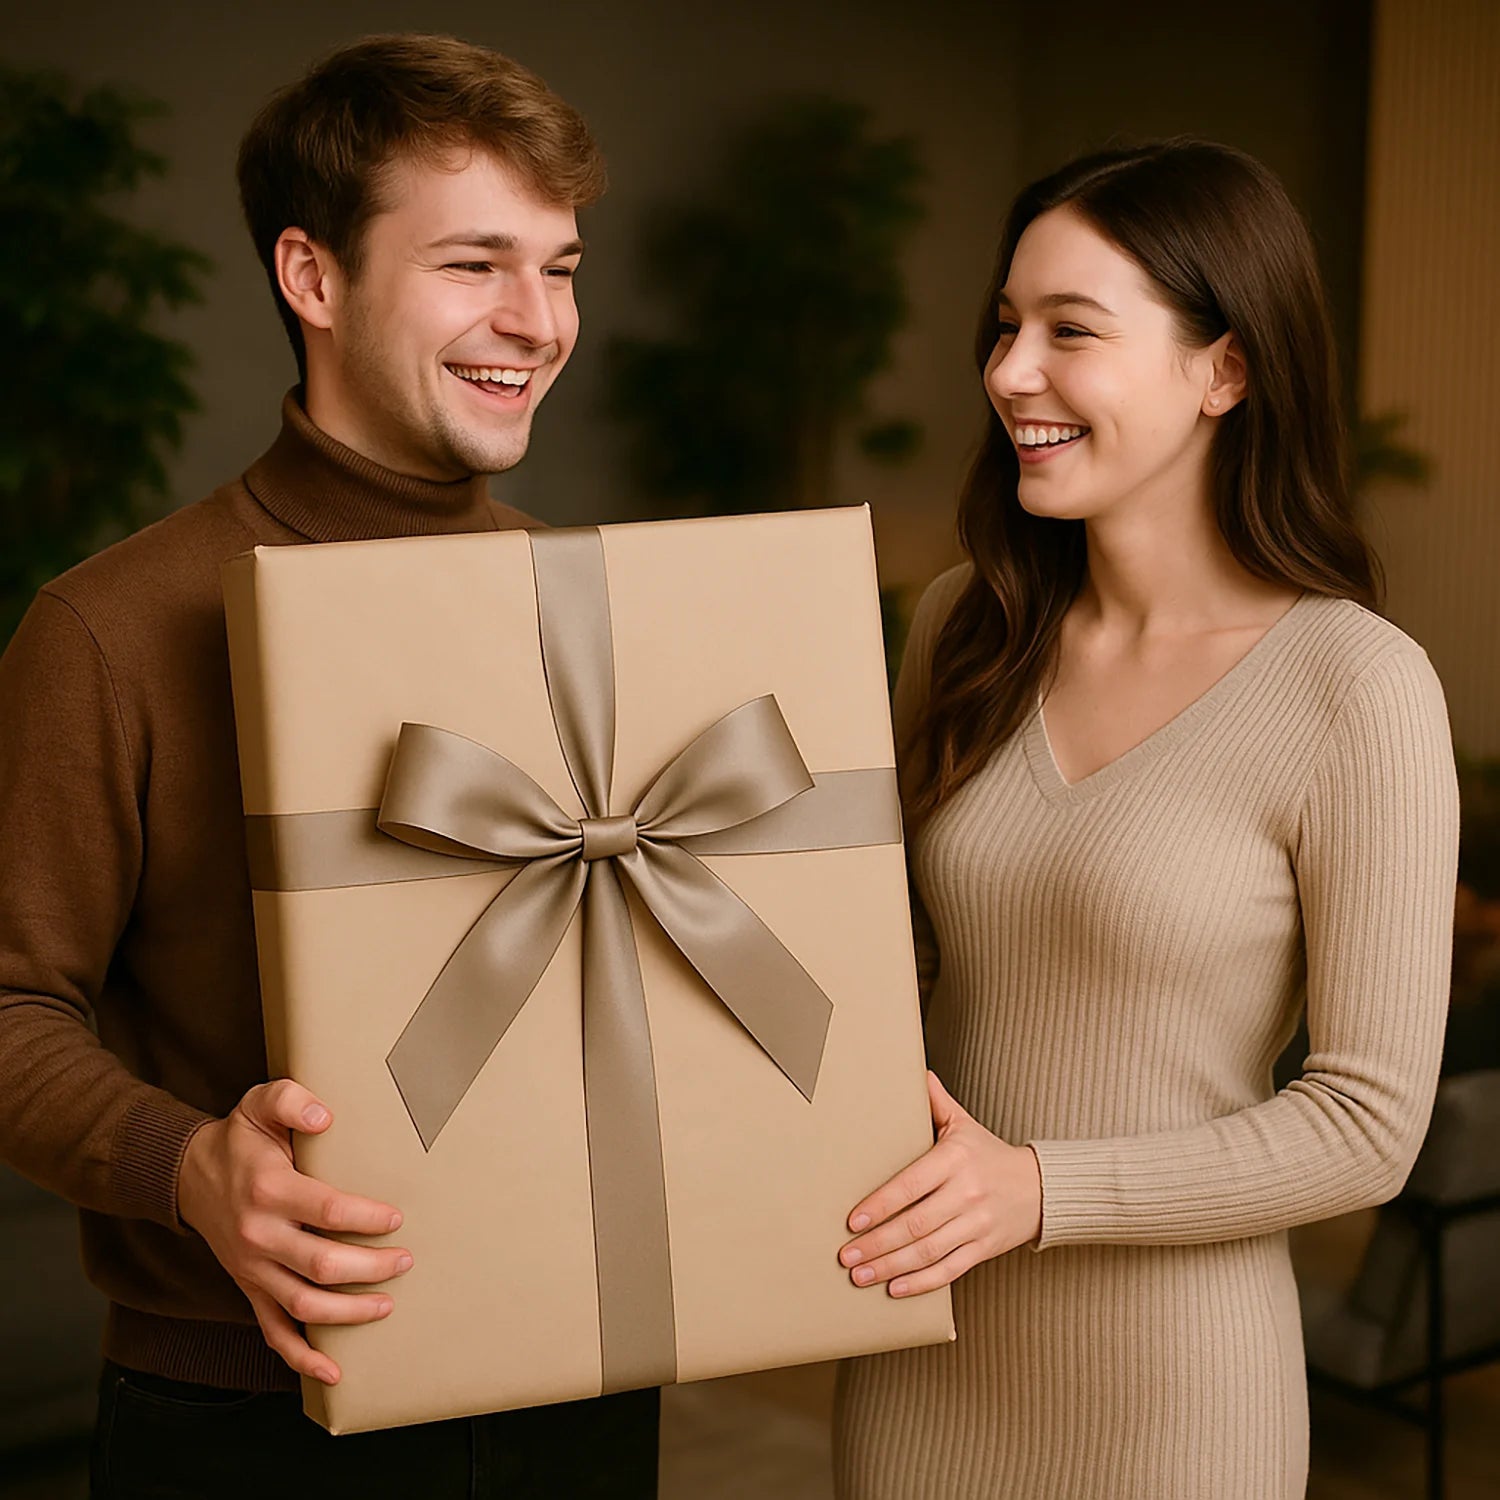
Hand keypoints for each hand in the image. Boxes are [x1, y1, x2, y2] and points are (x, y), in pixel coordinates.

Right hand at [178, 1078, 410, 1384]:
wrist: (186, 1174)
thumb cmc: (239, 1138)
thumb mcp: (260, 1103)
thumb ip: (291, 1100)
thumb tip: (324, 1117)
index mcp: (269, 1190)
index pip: (327, 1211)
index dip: (367, 1218)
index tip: (397, 1218)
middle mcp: (258, 1235)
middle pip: (322, 1265)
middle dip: (371, 1268)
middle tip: (406, 1261)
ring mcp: (251, 1268)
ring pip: (303, 1304)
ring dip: (348, 1312)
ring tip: (387, 1305)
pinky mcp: (248, 1287)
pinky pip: (273, 1331)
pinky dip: (302, 1356)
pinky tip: (334, 1370)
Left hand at [839, 1071, 1041, 1296]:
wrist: (1041, 1188)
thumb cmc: (991, 1155)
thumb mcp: (964, 1124)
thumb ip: (936, 1101)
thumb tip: (916, 1072)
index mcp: (955, 1159)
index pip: (911, 1185)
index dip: (880, 1204)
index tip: (853, 1220)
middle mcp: (966, 1193)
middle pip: (915, 1224)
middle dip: (876, 1243)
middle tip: (846, 1255)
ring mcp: (976, 1224)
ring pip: (928, 1250)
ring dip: (890, 1266)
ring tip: (860, 1274)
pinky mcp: (984, 1249)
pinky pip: (949, 1270)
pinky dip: (921, 1282)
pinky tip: (894, 1288)